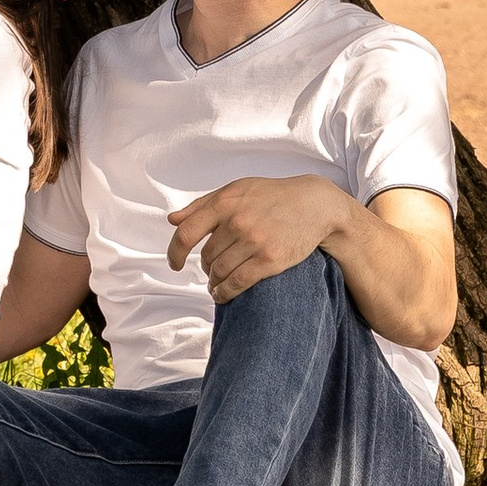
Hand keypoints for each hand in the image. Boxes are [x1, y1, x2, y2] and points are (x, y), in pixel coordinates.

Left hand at [167, 173, 351, 302]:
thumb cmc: (271, 196)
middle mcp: (237, 222)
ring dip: (214, 283)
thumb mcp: (236, 190)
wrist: (314, 205)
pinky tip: (222, 294)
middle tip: (211, 271)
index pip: (186, 233)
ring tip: (215, 285)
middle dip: (205, 268)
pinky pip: (237, 282)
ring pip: (220, 272)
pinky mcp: (270, 260)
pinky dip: (225, 292)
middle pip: (206, 257)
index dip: (175, 252)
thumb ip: (202, 205)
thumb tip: (172, 220)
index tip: (175, 264)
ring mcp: (254, 241)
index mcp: (225, 203)